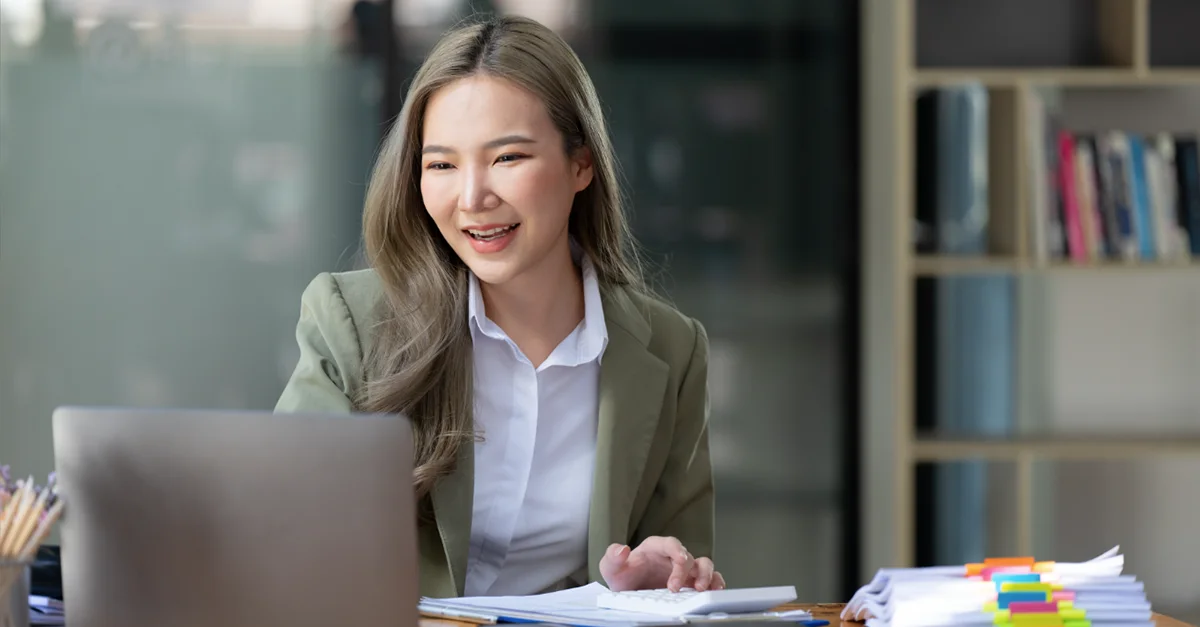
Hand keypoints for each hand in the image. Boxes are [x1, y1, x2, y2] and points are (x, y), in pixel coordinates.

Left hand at [599, 536, 724, 592]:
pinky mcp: (691, 582)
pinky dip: (715, 583)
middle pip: (687, 556)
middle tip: (675, 588)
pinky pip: (710, 578)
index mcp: (655, 548)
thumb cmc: (624, 577)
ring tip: (701, 589)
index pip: (669, 543)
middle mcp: (672, 557)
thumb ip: (612, 556)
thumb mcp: (611, 568)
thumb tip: (622, 549)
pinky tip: (714, 591)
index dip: (676, 549)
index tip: (679, 559)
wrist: (629, 593)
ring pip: (703, 564)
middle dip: (684, 572)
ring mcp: (684, 570)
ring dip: (706, 575)